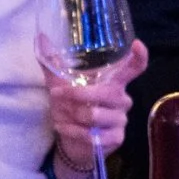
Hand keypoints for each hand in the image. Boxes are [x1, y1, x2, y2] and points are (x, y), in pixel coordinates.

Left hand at [46, 39, 146, 174]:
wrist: (71, 140)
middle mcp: (122, 99)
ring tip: (60, 115)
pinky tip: (63, 127)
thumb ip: (52, 63)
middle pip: (107, 93)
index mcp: (114, 82)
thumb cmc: (70, 107)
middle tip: (56, 95)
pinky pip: (92, 135)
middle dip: (78, 95)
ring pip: (95, 115)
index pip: (133, 68)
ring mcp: (121, 120)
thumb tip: (41, 37)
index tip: (137, 44)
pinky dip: (71, 130)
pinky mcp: (116, 138)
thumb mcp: (60, 84)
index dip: (138, 57)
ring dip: (71, 115)